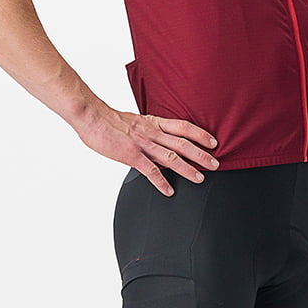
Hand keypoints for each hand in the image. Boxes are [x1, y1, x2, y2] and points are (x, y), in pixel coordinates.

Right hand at [76, 106, 219, 194]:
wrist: (91, 116)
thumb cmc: (109, 120)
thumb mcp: (135, 120)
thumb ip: (148, 130)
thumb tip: (157, 139)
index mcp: (153, 123)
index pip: (183, 127)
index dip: (200, 134)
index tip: (213, 142)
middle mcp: (152, 133)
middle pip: (183, 144)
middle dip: (201, 154)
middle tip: (216, 164)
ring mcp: (142, 144)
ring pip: (171, 157)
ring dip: (188, 169)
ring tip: (200, 178)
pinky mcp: (131, 155)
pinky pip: (150, 171)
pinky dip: (161, 182)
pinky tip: (169, 191)